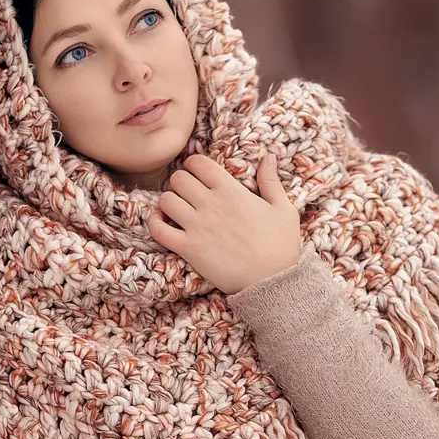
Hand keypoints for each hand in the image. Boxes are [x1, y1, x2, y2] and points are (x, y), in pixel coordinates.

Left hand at [147, 153, 301, 294]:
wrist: (273, 281)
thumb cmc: (281, 245)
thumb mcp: (283, 208)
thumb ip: (271, 181)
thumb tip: (269, 157)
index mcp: (231, 190)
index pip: (198, 163)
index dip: (194, 164)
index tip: (197, 173)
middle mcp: (210, 204)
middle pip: (178, 179)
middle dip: (181, 182)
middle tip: (188, 193)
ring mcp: (196, 227)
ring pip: (165, 200)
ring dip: (168, 202)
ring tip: (177, 209)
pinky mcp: (188, 249)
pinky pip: (158, 229)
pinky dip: (155, 223)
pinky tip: (164, 223)